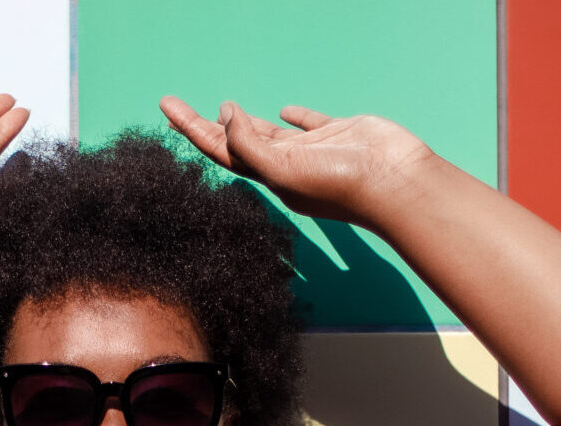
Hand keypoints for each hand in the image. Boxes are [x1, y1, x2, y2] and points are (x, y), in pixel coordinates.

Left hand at [159, 97, 435, 224]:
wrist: (394, 182)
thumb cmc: (341, 184)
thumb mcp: (283, 169)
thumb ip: (249, 143)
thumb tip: (226, 114)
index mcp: (270, 177)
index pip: (220, 151)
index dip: (191, 129)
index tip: (166, 107)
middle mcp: (287, 166)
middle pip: (235, 142)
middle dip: (204, 124)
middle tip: (174, 105)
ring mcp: (312, 151)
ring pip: (267, 133)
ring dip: (243, 121)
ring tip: (223, 107)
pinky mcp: (337, 135)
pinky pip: (308, 124)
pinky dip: (294, 116)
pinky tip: (283, 110)